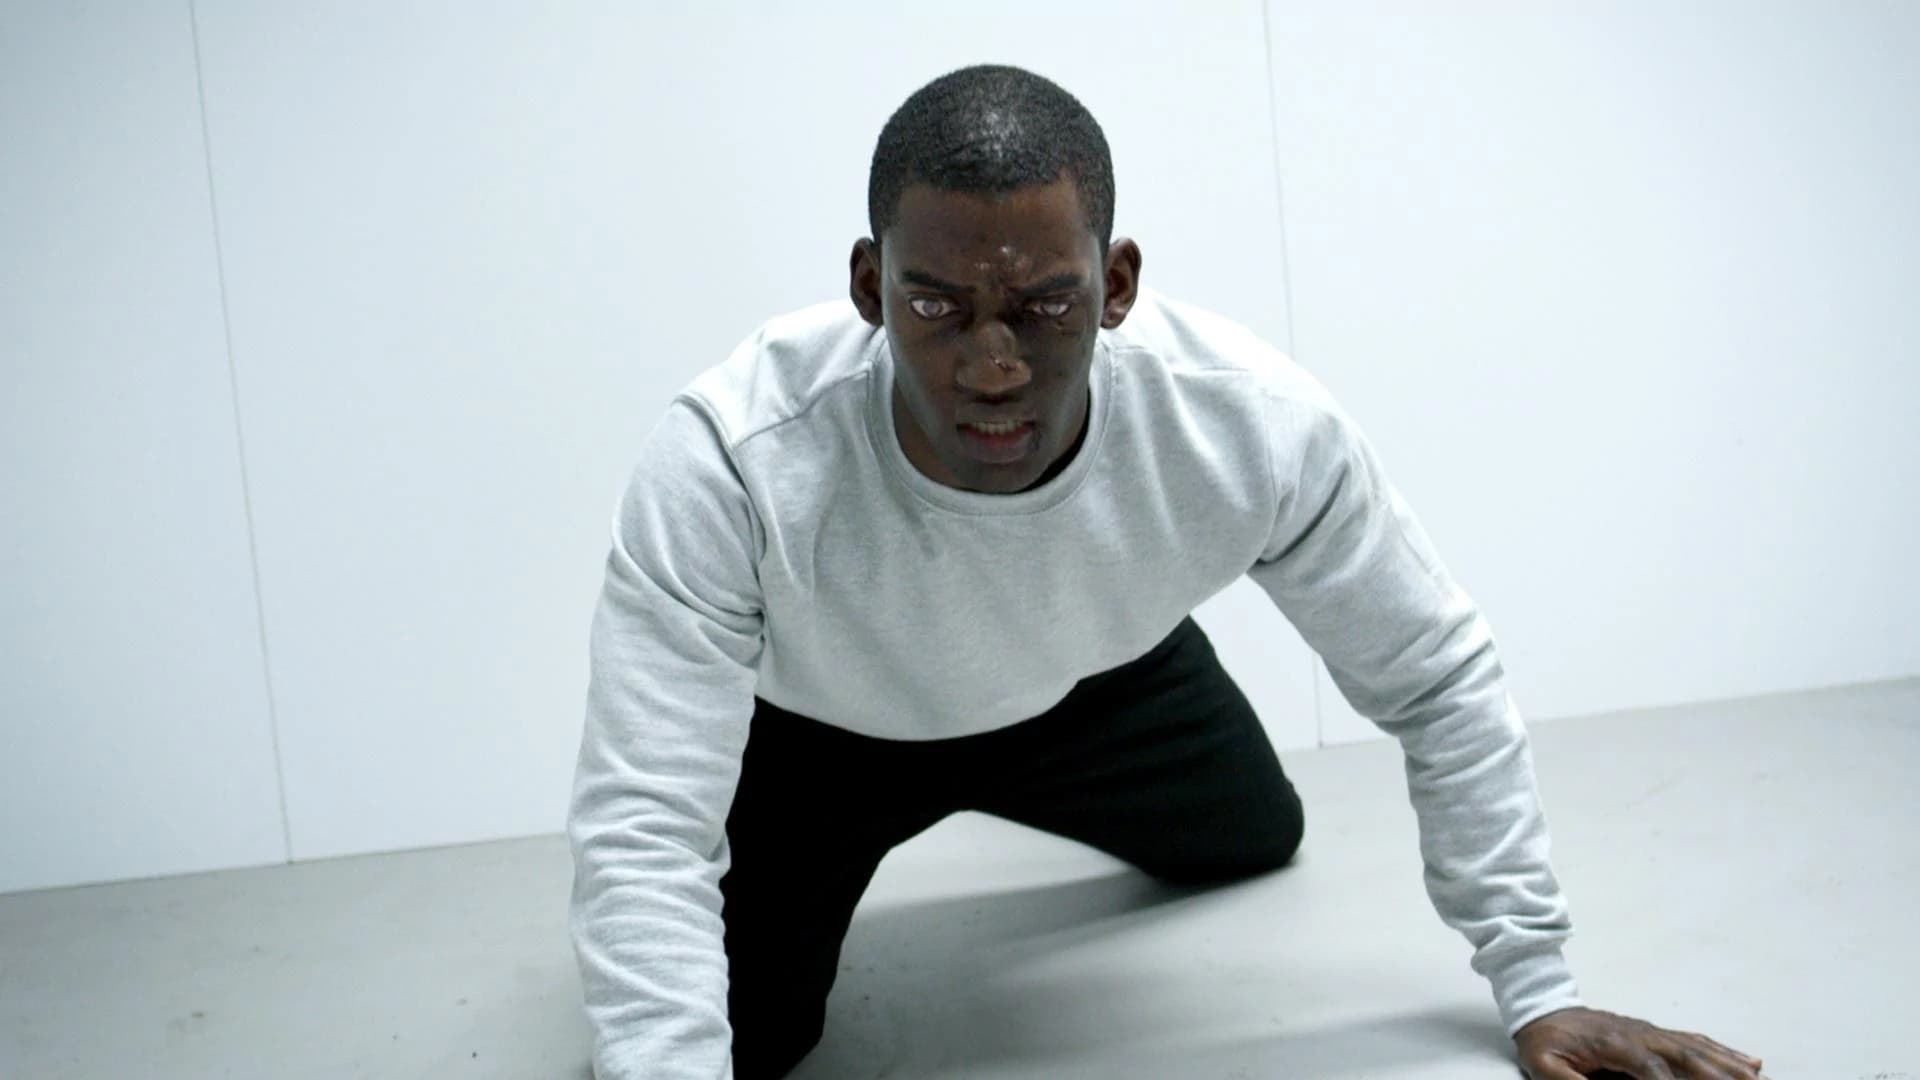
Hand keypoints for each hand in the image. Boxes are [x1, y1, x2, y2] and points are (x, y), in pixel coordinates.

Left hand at [1514, 1006, 1765, 1078]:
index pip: (1653, 1071)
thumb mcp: (1544, 1064)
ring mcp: (1652, 1032)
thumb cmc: (1544, 1042)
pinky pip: (1696, 1041)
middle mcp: (1642, 1035)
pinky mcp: (1656, 1033)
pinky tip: (1751, 1063)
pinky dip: (1726, 1052)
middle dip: (1721, 1075)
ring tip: (1763, 1079)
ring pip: (1699, 1049)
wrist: (1542, 1009)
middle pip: (1688, 1056)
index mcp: (1616, 1045)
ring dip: (1732, 1066)